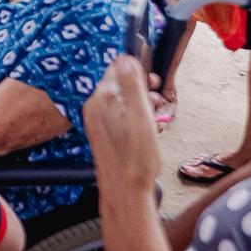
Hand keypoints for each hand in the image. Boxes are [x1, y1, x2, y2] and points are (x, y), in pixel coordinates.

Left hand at [84, 56, 161, 192]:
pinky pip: (117, 115)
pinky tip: (145, 130)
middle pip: (118, 84)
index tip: (152, 82)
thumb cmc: (136, 158)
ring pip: (120, 101)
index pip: (117, 68)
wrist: (125, 192)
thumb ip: (132, 85)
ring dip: (139, 104)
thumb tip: (126, 58)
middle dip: (140, 88)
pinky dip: (132, 117)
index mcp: (102, 99)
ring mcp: (96, 121)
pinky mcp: (101, 134)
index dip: (137, 71)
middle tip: (156, 100)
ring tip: (154, 117)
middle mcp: (94, 107)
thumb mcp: (141, 116)